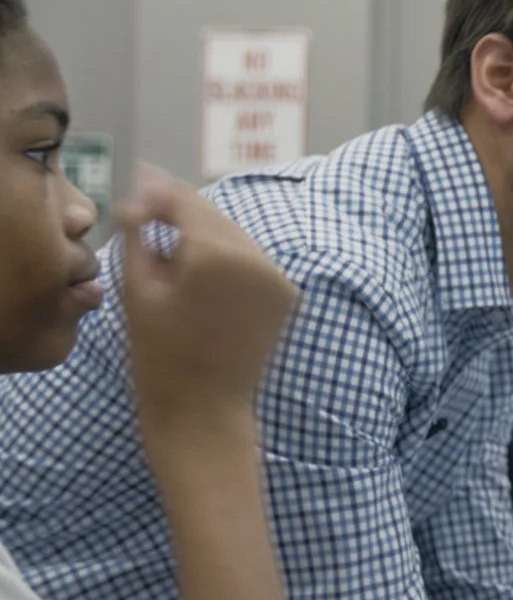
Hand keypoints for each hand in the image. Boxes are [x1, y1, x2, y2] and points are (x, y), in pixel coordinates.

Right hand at [118, 168, 296, 449]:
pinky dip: (229, 261)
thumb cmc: (158, 354)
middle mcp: (257, 258)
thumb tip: (141, 191)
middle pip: (213, 217)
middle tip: (149, 225)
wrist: (203, 408)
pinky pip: (252, 261)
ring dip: (206, 238)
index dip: (158, 195)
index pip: (185, 202)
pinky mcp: (288, 294)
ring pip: (235, 237)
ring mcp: (278, 276)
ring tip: (173, 260)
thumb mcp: (136, 288)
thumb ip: (138, 231)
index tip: (137, 198)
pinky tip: (202, 280)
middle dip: (181, 217)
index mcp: (216, 254)